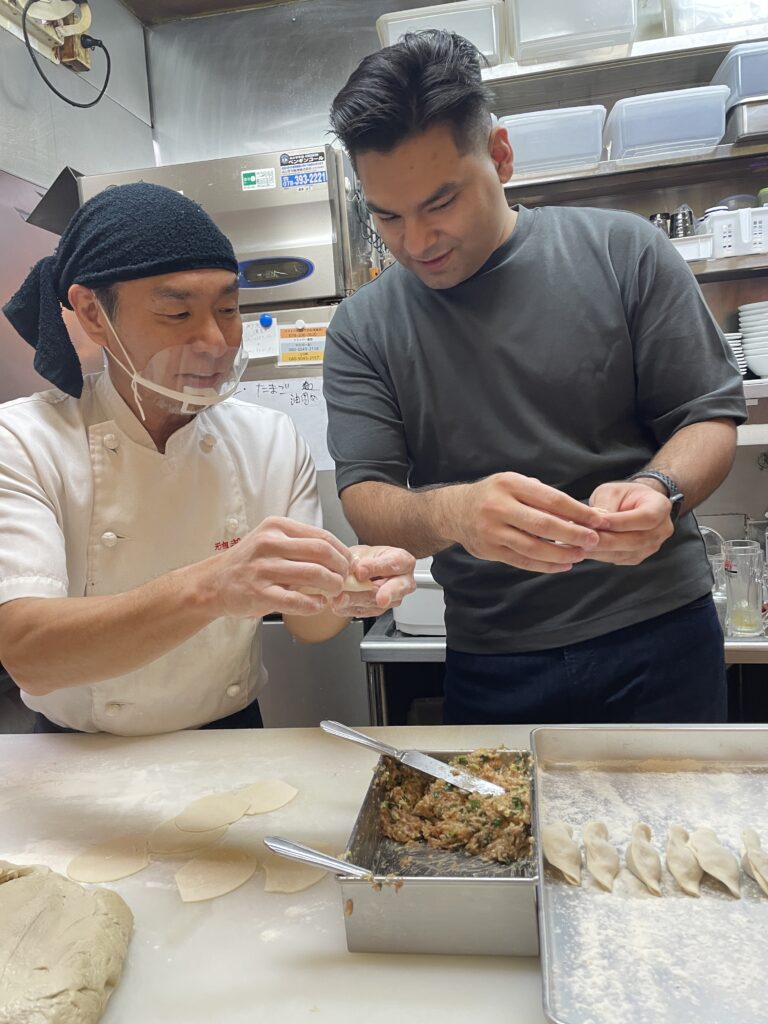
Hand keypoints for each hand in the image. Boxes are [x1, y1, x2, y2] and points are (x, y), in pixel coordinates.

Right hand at [209, 516, 350, 617]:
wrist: (214, 582)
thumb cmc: (247, 562)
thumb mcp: (271, 541)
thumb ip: (299, 545)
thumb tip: (337, 556)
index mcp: (276, 528)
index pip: (321, 536)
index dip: (342, 551)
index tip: (348, 562)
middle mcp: (269, 544)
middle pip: (321, 552)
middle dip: (341, 568)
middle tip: (344, 578)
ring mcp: (263, 569)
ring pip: (313, 574)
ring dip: (332, 585)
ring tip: (333, 591)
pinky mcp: (258, 593)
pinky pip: (295, 599)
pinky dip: (313, 604)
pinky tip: (317, 605)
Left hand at [328, 544, 416, 617]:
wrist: (362, 571)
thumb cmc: (368, 559)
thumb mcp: (363, 552)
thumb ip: (361, 560)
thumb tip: (356, 570)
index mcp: (402, 561)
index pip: (393, 564)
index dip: (376, 568)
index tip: (360, 571)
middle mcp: (402, 581)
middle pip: (395, 589)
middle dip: (382, 594)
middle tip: (375, 597)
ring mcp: (393, 598)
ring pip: (377, 603)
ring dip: (357, 601)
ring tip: (341, 599)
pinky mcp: (379, 610)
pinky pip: (365, 612)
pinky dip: (350, 608)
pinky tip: (339, 604)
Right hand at [449, 473, 609, 573]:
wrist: (454, 511)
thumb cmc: (492, 495)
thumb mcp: (513, 483)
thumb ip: (541, 495)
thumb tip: (579, 513)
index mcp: (510, 484)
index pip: (552, 499)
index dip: (578, 511)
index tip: (598, 520)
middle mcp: (499, 507)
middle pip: (544, 525)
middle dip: (574, 534)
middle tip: (594, 540)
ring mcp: (493, 531)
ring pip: (534, 547)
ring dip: (561, 553)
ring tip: (580, 555)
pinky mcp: (490, 550)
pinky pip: (523, 561)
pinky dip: (545, 565)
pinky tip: (562, 565)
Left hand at [585, 480, 673, 565]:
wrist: (633, 504)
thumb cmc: (623, 495)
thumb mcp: (613, 491)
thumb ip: (606, 505)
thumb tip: (594, 523)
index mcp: (660, 507)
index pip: (646, 518)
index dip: (621, 522)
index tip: (598, 522)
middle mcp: (661, 530)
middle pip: (636, 540)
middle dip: (607, 540)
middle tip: (583, 537)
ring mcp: (651, 546)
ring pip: (626, 553)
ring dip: (601, 550)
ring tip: (579, 544)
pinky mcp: (637, 557)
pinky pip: (619, 559)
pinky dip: (600, 555)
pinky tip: (585, 549)